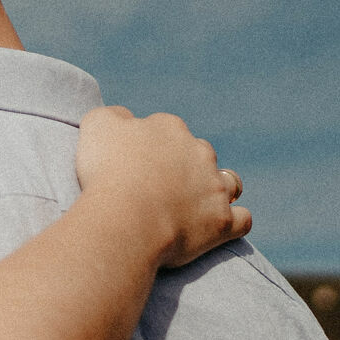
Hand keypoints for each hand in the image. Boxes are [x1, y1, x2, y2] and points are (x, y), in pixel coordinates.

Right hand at [75, 105, 251, 267]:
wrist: (127, 219)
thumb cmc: (108, 172)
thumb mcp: (98, 126)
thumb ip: (114, 115)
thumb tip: (125, 118)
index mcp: (169, 128)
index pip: (166, 129)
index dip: (151, 145)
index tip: (135, 163)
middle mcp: (199, 152)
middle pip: (200, 152)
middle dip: (187, 165)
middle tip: (160, 185)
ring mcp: (215, 188)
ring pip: (229, 181)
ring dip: (217, 188)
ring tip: (196, 203)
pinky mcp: (224, 222)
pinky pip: (242, 219)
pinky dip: (234, 220)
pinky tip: (220, 225)